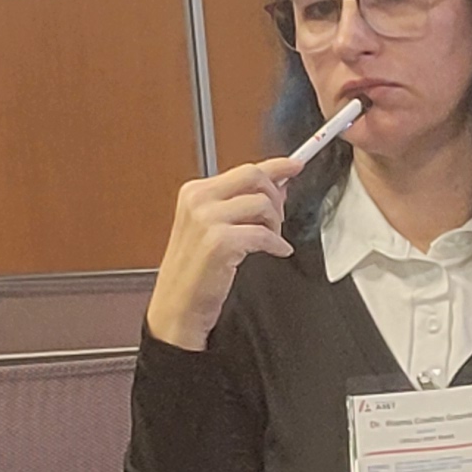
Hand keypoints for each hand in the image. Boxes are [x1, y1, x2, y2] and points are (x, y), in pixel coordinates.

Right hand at [144, 158, 300, 350]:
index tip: (295, 165)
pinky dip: (277, 244)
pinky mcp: (220, 242)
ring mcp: (207, 220)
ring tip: (271, 240)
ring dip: (275, 224)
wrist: (177, 306)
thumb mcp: (211, 228)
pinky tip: (277, 251)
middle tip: (279, 218)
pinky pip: (264, 234)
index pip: (244, 169)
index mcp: (195, 192)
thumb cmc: (194, 271)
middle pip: (254, 176)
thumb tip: (275, 186)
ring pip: (262, 203)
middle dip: (276, 195)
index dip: (277, 165)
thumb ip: (240, 204)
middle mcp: (198, 200)